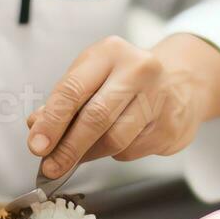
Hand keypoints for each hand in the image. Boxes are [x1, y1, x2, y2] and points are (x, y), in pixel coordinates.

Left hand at [25, 33, 219, 178]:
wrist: (182, 82)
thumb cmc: (126, 80)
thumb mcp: (93, 77)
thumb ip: (63, 101)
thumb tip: (36, 126)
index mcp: (110, 52)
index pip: (73, 89)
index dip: (52, 122)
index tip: (36, 145)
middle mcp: (138, 70)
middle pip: (95, 117)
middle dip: (68, 147)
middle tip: (50, 166)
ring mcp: (159, 98)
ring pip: (115, 139)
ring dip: (90, 154)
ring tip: (79, 155)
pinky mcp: (171, 125)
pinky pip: (132, 151)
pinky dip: (115, 154)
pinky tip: (116, 144)